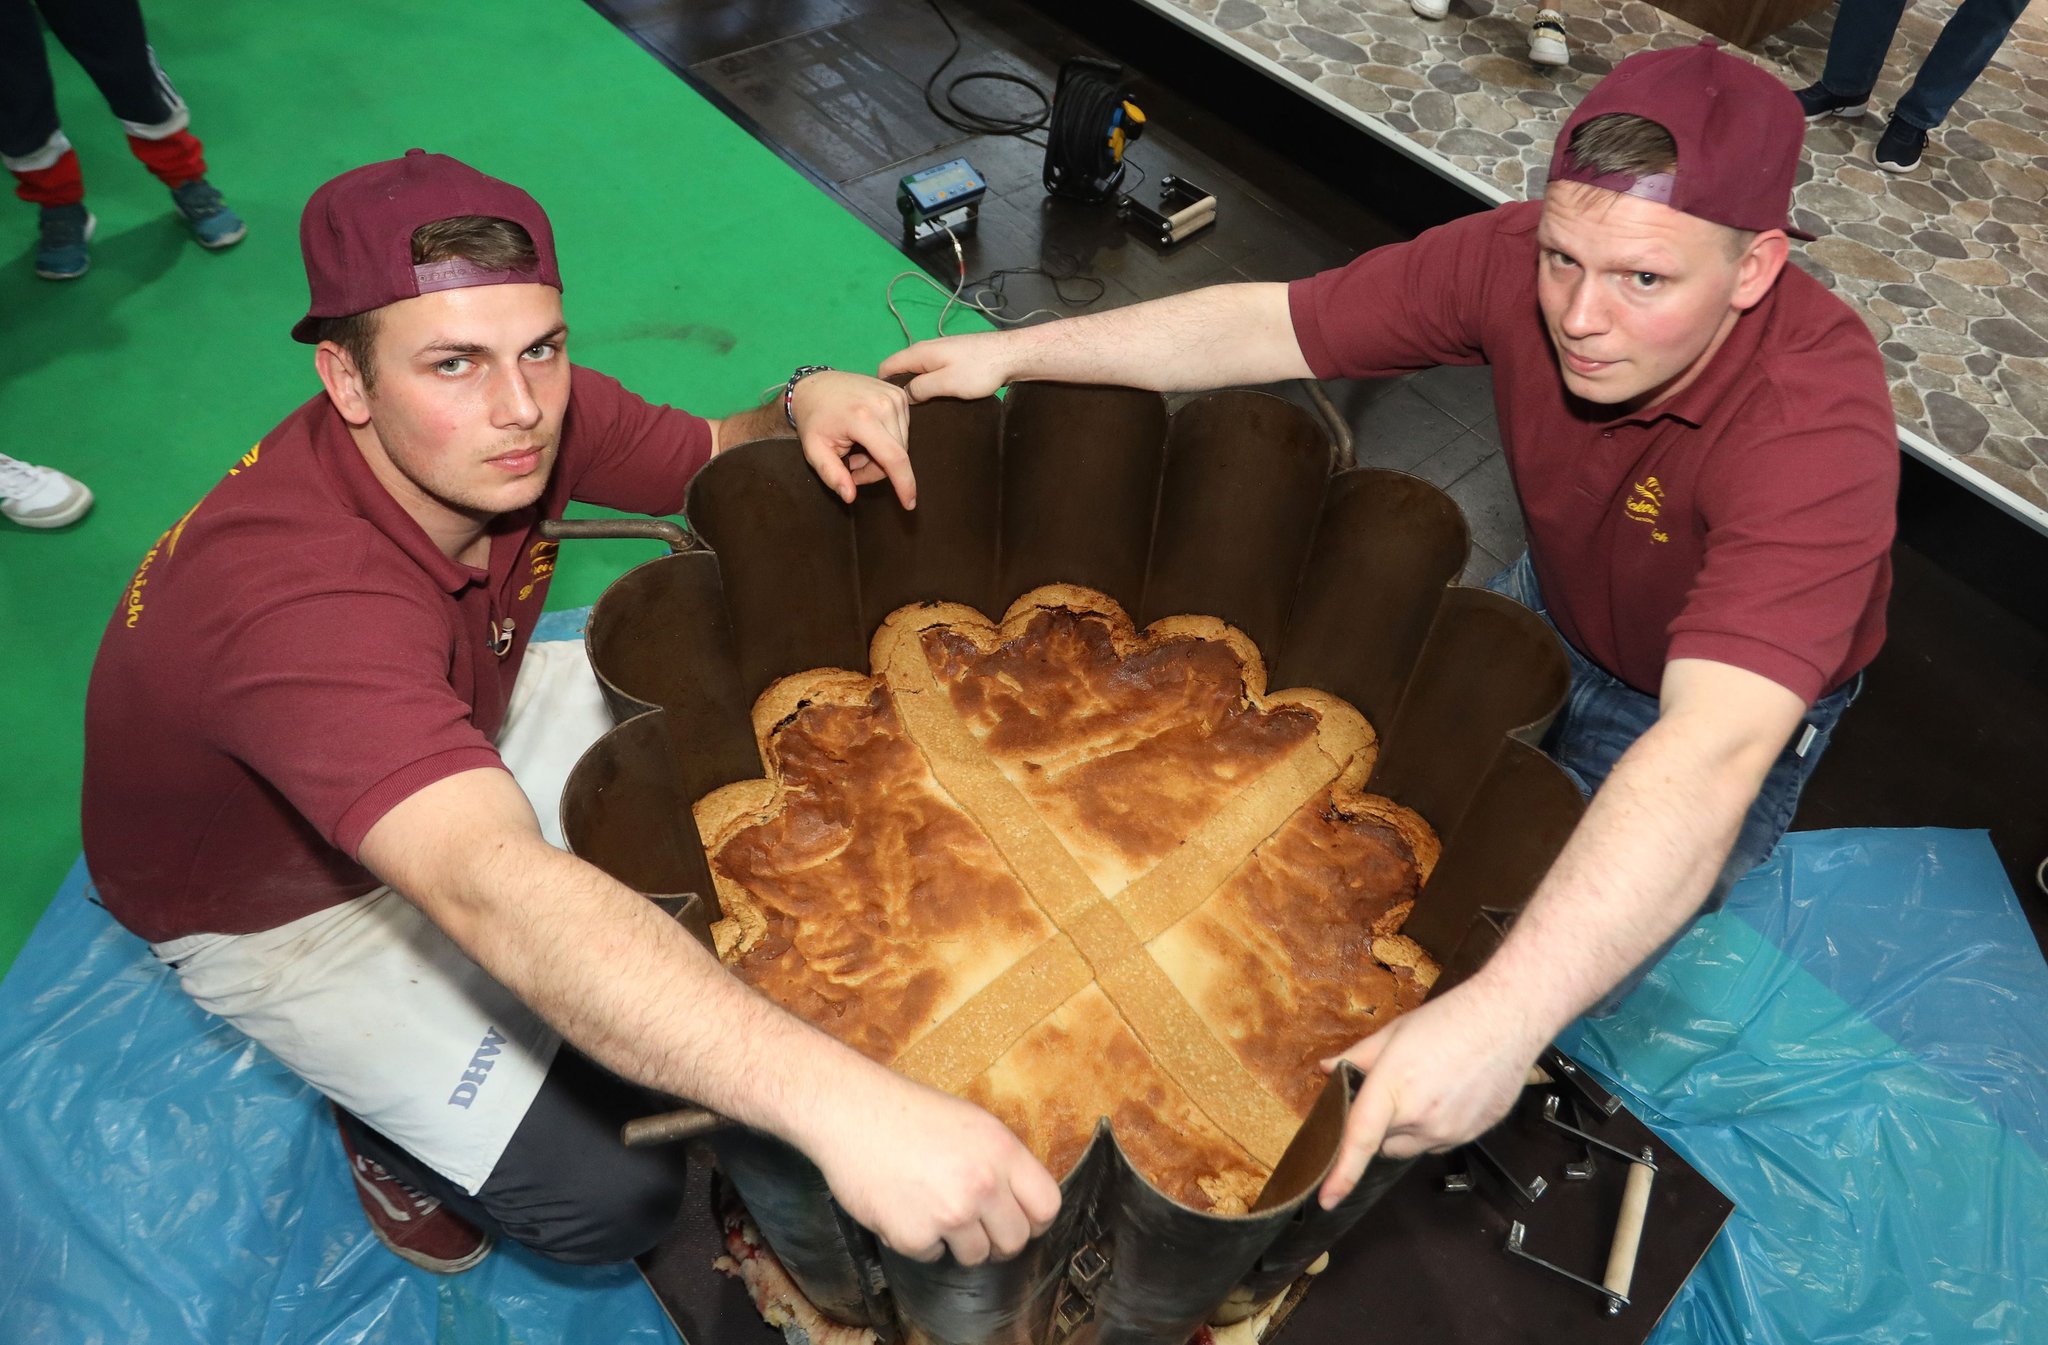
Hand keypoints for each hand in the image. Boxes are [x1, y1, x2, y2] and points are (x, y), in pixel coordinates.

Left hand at [790, 370, 916, 508]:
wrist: (815, 386)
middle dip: (876, 469)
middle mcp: (884, 404)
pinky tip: (867, 435)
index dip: (904, 484)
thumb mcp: (814, 450)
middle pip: (897, 456)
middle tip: (852, 464)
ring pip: (901, 446)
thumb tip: (850, 497)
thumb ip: (831, 475)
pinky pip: (902, 430)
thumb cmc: (813, 419)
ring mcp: (895, 396)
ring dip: (882, 455)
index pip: (894, 458)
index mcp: (863, 418)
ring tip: (856, 447)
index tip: (909, 504)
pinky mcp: (899, 394)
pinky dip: (887, 440)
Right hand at [803, 1068, 1061, 1264]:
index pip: (1047, 1207)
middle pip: (1015, 1241)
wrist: (851, 1113)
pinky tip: (903, 1207)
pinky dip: (919, 1240)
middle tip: (972, 1222)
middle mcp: (984, 1185)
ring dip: (957, 1242)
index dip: (1034, 1220)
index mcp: (1003, 1151)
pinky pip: (932, 1256)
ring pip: (976, 1256)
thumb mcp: (973, 1124)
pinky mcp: (916, 1236)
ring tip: (931, 1207)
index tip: (1020, 1221)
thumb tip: (1021, 1203)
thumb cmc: (908, 1114)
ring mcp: (950, 1213)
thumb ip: (1002, 1163)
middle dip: (996, 1239)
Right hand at [878, 331, 1015, 404]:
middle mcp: (924, 350)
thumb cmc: (978, 369)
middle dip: (897, 391)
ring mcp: (939, 354)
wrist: (1011, 355)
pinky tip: (934, 401)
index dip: (881, 387)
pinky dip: (928, 386)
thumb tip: (903, 396)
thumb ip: (921, 388)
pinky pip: (930, 374)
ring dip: (914, 390)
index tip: (884, 410)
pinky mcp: (951, 360)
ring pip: (916, 373)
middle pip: (900, 371)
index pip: (886, 367)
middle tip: (900, 416)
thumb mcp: (946, 382)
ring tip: (916, 413)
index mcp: (918, 353)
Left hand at [1314, 979, 1547, 1208]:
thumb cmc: (1447, 1020)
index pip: (1360, 1141)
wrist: (1506, 1020)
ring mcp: (1451, 1132)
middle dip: (1383, 1124)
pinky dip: (1438, 1126)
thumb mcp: (1393, 1033)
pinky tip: (1450, 1093)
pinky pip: (1442, 1142)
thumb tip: (1327, 1070)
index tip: (1327, 1201)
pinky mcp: (1474, 1135)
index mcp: (1393, 1090)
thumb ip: (1356, 1057)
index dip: (1341, 1175)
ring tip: (1429, 1085)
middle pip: (1386, 1143)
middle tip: (1397, 1088)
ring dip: (1411, 1127)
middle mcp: (1421, 1119)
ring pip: (1415, 1145)